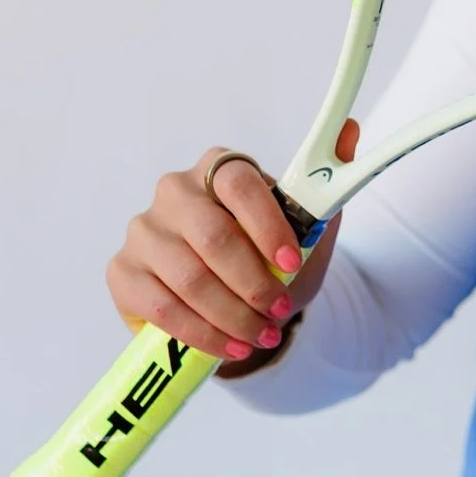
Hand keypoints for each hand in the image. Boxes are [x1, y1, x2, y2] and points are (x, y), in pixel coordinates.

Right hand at [106, 121, 358, 370]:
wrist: (238, 301)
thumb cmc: (272, 258)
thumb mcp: (309, 227)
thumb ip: (326, 185)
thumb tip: (352, 130)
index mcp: (220, 168)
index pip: (239, 184)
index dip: (266, 225)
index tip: (292, 262)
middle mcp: (175, 191)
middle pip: (212, 236)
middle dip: (252, 283)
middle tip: (278, 311)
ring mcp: (144, 230)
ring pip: (188, 277)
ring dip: (231, 315)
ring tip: (261, 336)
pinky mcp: (123, 271)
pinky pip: (161, 307)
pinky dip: (201, 333)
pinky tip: (229, 346)